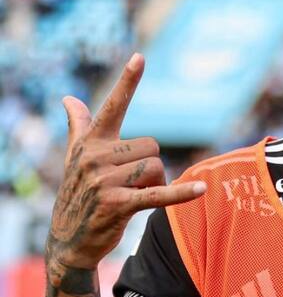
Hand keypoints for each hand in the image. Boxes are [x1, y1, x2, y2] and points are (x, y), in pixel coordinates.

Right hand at [47, 53, 205, 277]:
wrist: (69, 239)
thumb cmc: (79, 192)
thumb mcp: (76, 157)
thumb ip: (78, 125)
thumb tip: (68, 97)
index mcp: (91, 142)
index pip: (113, 106)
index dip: (128, 82)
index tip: (141, 56)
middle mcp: (96, 157)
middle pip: (152, 147)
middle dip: (150, 166)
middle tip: (128, 184)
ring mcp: (105, 181)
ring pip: (157, 168)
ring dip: (154, 184)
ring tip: (131, 196)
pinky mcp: (118, 204)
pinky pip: (158, 194)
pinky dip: (180, 194)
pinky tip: (201, 190)